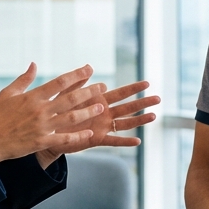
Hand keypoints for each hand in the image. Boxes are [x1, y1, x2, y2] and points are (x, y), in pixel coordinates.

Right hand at [0, 63, 103, 165]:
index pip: (59, 82)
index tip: (89, 69)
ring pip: (70, 118)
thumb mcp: (7, 93)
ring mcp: (42, 127)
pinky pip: (63, 139)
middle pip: (70, 99)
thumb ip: (23, 79)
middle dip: (89, 92)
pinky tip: (90, 134)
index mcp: (32, 96)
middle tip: (103, 88)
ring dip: (87, 112)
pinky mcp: (41, 142)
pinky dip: (77, 137)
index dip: (76, 75)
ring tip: (101, 107)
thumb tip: (34, 64)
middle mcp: (40, 110)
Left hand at [43, 79, 160, 159]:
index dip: (133, 88)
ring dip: (139, 120)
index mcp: (99, 100)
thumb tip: (90, 67)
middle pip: (128, 107)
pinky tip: (137, 141)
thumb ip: (78, 82)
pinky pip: (113, 141)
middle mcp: (105, 113)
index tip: (147, 83)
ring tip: (154, 115)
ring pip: (125, 123)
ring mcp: (103, 126)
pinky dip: (125, 141)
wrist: (49, 131)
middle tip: (158, 98)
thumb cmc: (58, 110)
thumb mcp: (68, 93)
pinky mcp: (97, 139)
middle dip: (143, 102)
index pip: (121, 93)